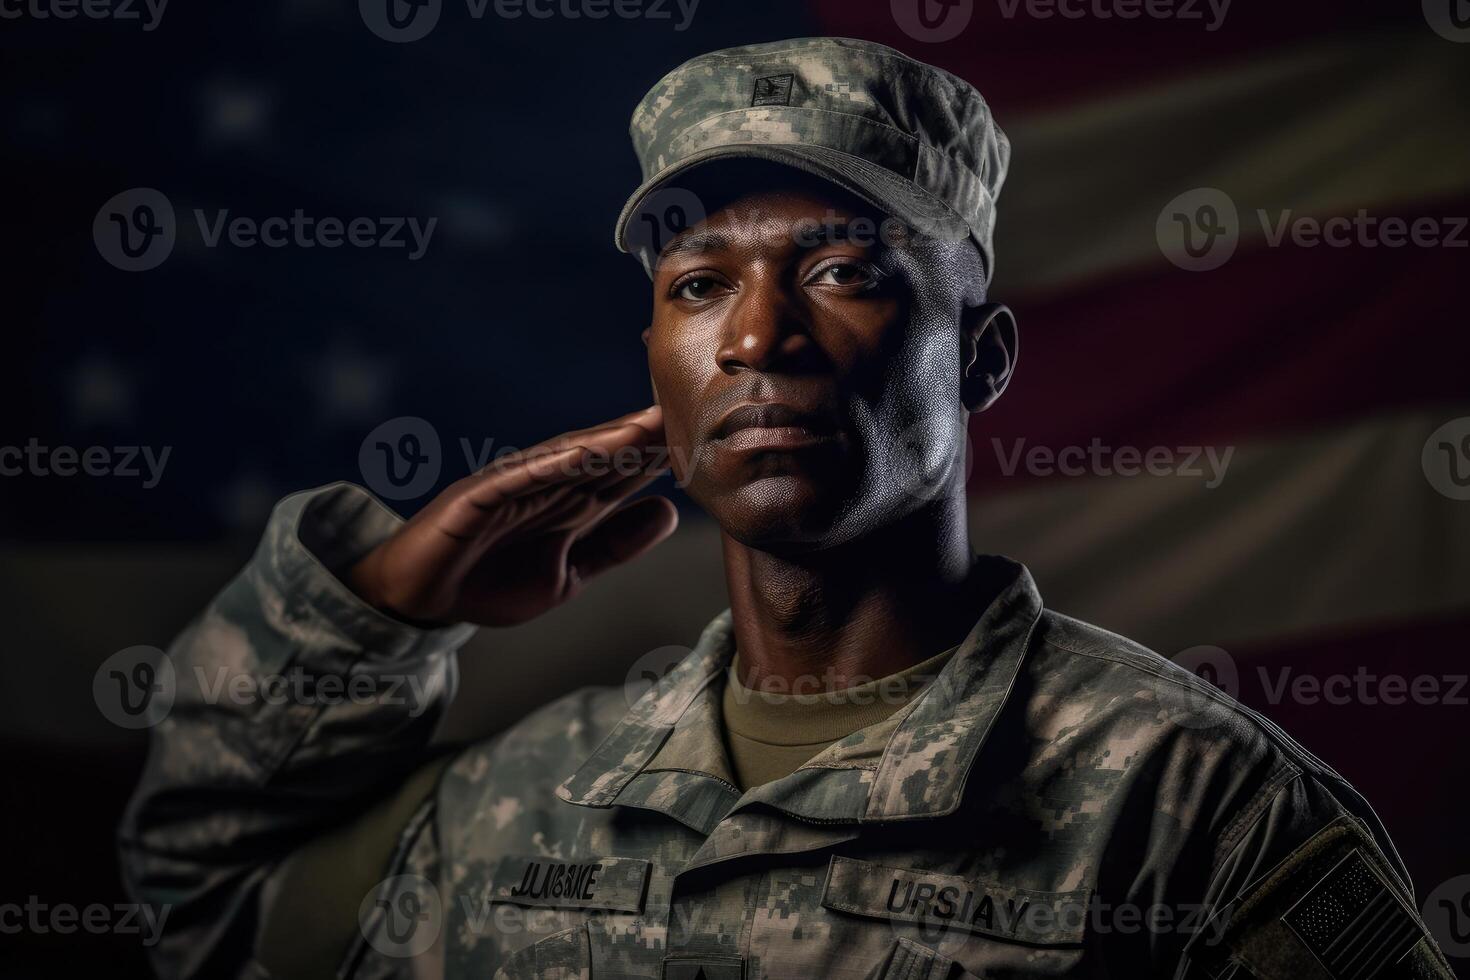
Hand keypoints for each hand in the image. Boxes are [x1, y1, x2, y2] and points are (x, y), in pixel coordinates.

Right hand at [347, 405, 676, 626]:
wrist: (420, 600)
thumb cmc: (490, 580)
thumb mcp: (569, 573)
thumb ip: (616, 544)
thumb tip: (668, 512)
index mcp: (570, 501)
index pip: (626, 471)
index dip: (665, 454)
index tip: (708, 438)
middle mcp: (546, 484)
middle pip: (605, 454)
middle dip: (647, 434)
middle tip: (692, 409)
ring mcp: (511, 485)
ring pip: (568, 457)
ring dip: (608, 439)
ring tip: (648, 424)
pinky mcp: (476, 496)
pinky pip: (519, 476)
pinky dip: (552, 463)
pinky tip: (584, 452)